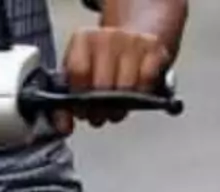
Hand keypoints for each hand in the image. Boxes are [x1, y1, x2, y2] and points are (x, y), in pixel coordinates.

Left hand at [57, 27, 171, 134]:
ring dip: (120, 106)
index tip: (81, 111)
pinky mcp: (155, 48)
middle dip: (99, 108)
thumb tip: (64, 127)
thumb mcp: (76, 75)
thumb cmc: (99, 62)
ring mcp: (133, 40)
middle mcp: (108, 36)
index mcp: (83, 39)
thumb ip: (64, 103)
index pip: (78, 71)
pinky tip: (134, 96)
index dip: (79, 97)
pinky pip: (147, 80)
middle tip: (98, 115)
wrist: (130, 39)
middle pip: (103, 83)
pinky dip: (141, 94)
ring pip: (126, 86)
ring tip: (114, 110)